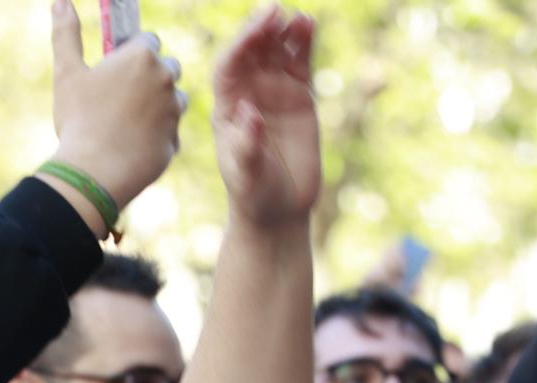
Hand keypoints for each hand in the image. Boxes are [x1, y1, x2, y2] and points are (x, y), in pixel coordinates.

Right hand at [48, 0, 186, 222]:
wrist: (92, 174)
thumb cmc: (78, 120)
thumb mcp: (66, 74)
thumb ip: (66, 35)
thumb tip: (60, 2)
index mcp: (142, 56)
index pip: (148, 41)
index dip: (132, 54)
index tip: (117, 71)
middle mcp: (165, 79)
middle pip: (166, 68)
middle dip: (150, 78)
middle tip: (121, 98)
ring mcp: (173, 112)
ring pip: (173, 101)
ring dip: (157, 107)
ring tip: (127, 124)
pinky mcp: (173, 142)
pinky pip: (168, 134)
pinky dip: (155, 138)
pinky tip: (130, 147)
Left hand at [212, 6, 321, 228]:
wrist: (279, 209)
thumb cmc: (254, 195)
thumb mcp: (247, 175)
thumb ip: (247, 146)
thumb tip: (249, 114)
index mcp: (226, 108)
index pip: (229, 67)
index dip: (240, 46)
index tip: (256, 31)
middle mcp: (247, 93)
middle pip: (251, 52)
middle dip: (260, 31)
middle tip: (274, 12)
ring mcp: (273, 92)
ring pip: (276, 53)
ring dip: (284, 32)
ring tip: (297, 17)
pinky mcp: (299, 96)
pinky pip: (300, 63)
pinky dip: (304, 43)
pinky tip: (309, 24)